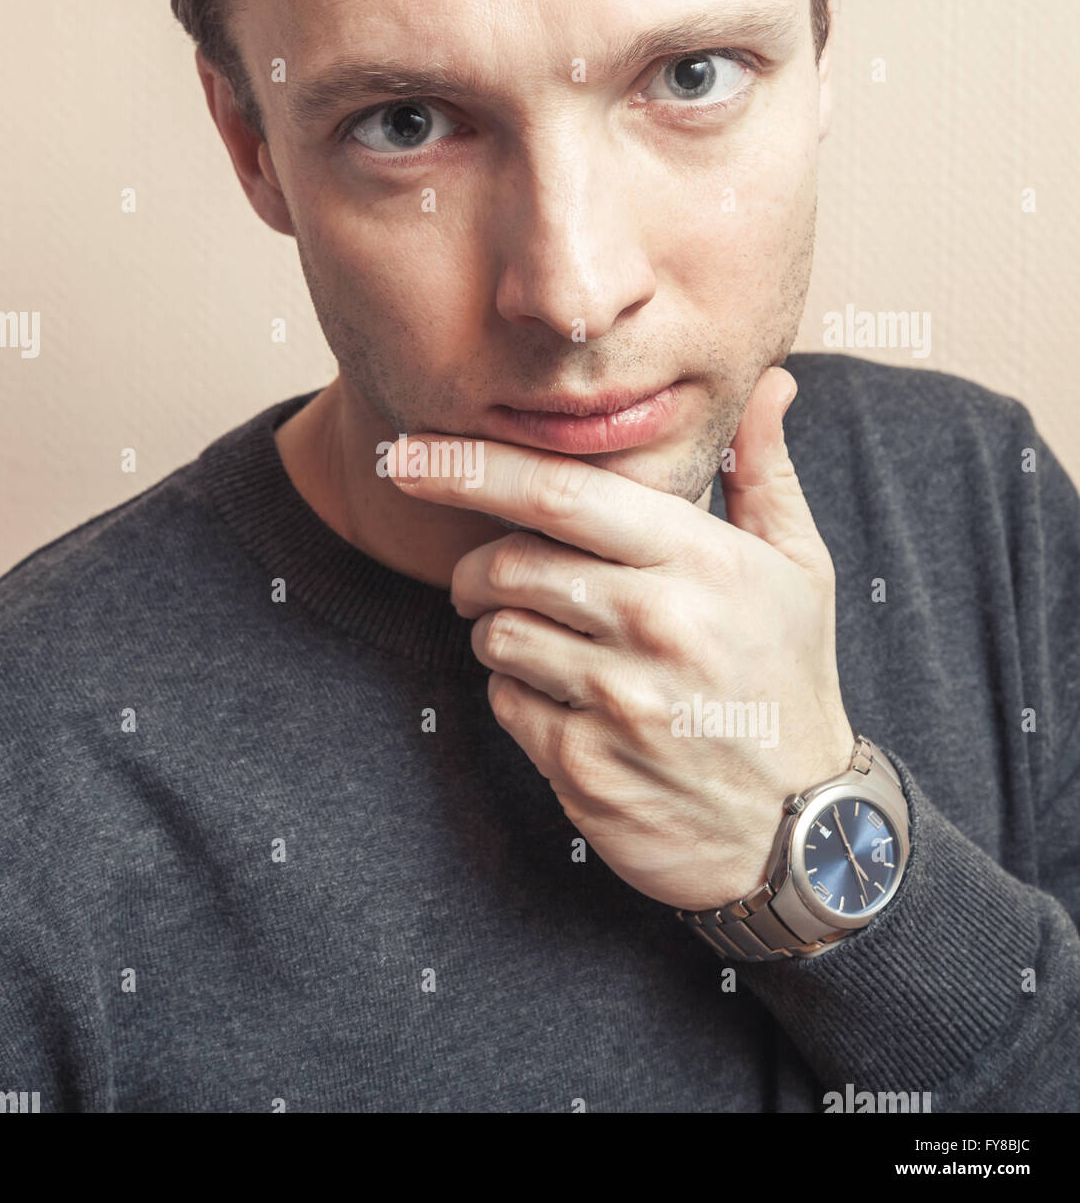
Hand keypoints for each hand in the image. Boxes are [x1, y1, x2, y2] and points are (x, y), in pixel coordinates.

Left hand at [390, 366, 856, 910]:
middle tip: (488, 576)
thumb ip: (764, 470)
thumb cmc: (789, 683)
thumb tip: (772, 382)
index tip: (412, 453)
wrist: (802, 834)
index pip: (559, 494)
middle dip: (478, 565)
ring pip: (496, 633)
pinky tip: (563, 698)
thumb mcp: (799, 571)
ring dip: (497, 628)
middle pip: (509, 564)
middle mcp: (656, 626)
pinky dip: (515, 691)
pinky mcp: (584, 765)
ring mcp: (617, 701)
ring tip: (543, 638)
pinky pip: (503, 701)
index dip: (471, 467)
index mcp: (701, 563)